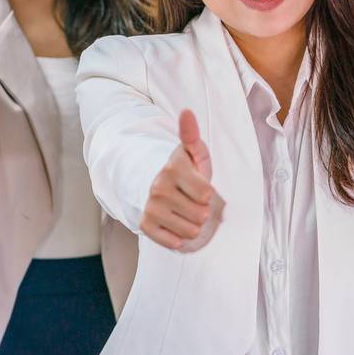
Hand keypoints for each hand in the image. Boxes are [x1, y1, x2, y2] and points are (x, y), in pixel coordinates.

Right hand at [141, 109, 224, 252]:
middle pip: (201, 215)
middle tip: (193, 200)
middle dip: (202, 210)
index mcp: (172, 168)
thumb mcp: (193, 152)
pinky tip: (175, 224)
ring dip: (193, 225)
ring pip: (190, 231)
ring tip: (186, 212)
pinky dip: (178, 237)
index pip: (206, 195)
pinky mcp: (145, 225)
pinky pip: (173, 242)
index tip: (199, 186)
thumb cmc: (184, 170)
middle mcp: (158, 187)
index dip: (208, 193)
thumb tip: (186, 112)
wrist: (154, 184)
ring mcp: (150, 207)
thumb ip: (192, 135)